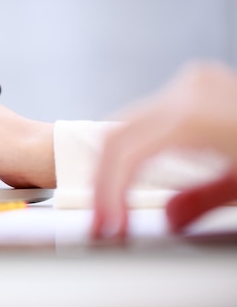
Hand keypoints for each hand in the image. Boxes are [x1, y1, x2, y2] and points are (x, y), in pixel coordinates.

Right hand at [91, 62, 236, 238]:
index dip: (107, 190)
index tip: (106, 223)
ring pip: (128, 124)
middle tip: (105, 219)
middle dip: (104, 182)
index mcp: (196, 112)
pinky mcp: (195, 87)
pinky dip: (135, 150)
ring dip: (116, 167)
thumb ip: (201, 201)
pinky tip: (134, 176)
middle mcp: (189, 89)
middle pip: (118, 135)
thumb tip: (168, 216)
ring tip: (116, 203)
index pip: (125, 148)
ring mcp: (192, 83)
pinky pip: (147, 119)